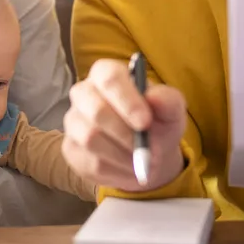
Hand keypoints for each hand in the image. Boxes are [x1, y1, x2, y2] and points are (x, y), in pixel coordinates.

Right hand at [61, 58, 187, 191]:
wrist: (148, 155)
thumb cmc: (158, 123)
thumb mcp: (172, 111)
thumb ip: (168, 101)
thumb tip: (154, 96)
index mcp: (107, 73)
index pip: (109, 79)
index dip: (127, 101)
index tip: (145, 123)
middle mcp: (84, 93)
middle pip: (96, 110)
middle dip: (125, 133)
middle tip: (147, 148)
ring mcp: (74, 121)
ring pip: (91, 139)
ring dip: (123, 154)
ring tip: (142, 159)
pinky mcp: (71, 148)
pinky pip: (90, 162)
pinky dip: (116, 169)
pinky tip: (129, 167)